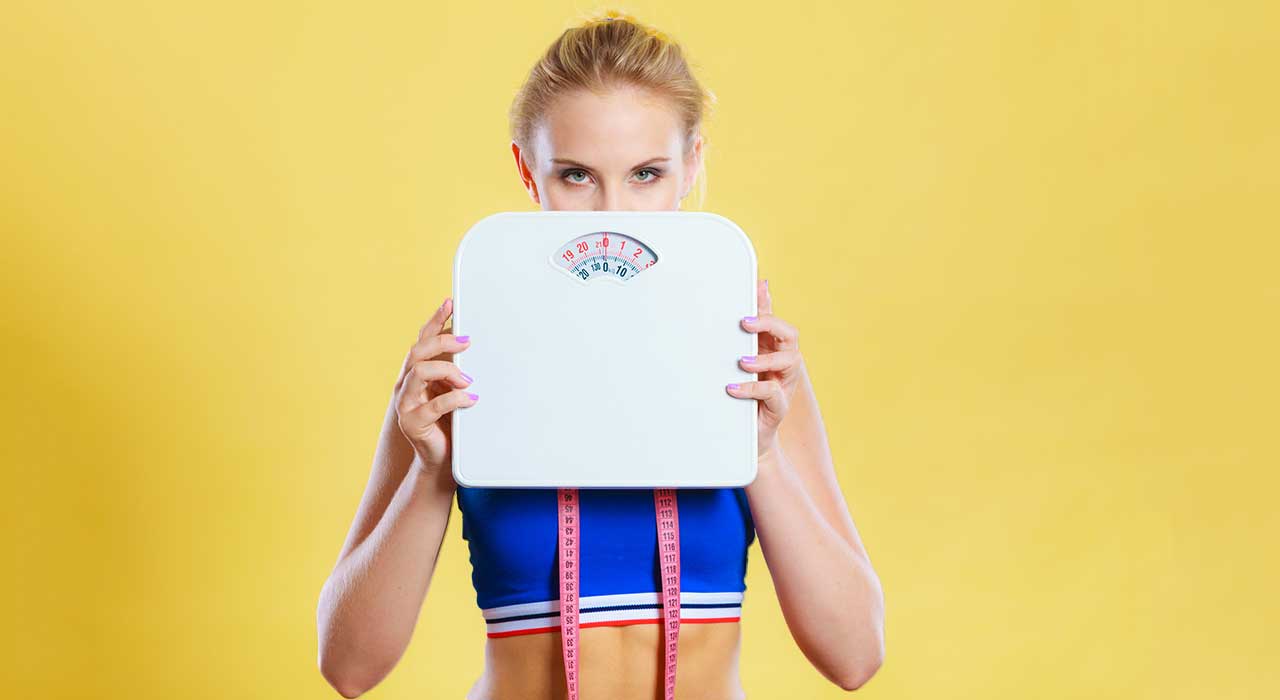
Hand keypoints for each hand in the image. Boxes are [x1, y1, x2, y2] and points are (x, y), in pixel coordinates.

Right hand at [394, 297, 476, 474]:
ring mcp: (405, 403)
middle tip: (467, 343)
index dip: (435, 320)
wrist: (441, 458)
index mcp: (416, 373)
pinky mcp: (412, 422)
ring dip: (447, 370)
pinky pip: (433, 405)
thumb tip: (474, 346)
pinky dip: (455, 399)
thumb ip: (458, 371)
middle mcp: (406, 385)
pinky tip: (471, 400)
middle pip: (418, 351)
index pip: (422, 339)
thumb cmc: (450, 422)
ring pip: (419, 372)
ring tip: (468, 380)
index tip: (450, 303)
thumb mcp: (454, 390)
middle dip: (443, 342)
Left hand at [726, 279, 802, 457]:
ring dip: (765, 358)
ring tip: (742, 361)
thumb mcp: (744, 363)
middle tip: (746, 324)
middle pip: (790, 335)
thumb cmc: (746, 395)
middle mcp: (783, 364)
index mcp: (774, 350)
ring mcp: (784, 384)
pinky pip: (772, 392)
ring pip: (789, 361)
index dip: (767, 307)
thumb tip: (748, 300)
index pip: (776, 321)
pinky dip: (752, 388)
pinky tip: (732, 387)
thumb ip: (747, 336)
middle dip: (770, 325)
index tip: (751, 295)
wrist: (748, 435)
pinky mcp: (778, 406)